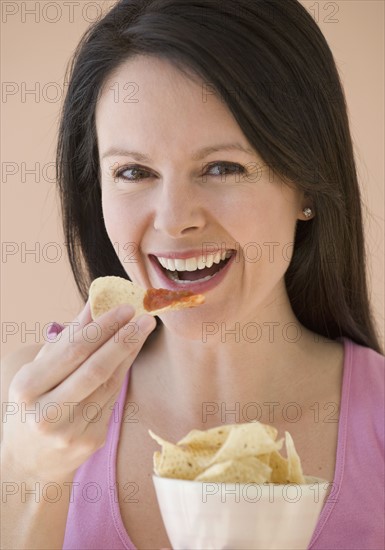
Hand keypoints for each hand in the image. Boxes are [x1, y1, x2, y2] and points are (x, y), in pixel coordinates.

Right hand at [2, 300, 155, 481]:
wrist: (29, 461)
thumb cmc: (32, 405)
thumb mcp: (36, 371)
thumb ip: (65, 339)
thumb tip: (94, 304)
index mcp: (27, 389)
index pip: (72, 351)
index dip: (102, 327)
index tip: (124, 307)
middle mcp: (47, 414)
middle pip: (95, 369)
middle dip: (123, 338)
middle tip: (144, 316)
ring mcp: (71, 431)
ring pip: (109, 383)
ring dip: (130, 352)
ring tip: (144, 328)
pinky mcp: (91, 440)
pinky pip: (113, 398)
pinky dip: (124, 371)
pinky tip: (133, 352)